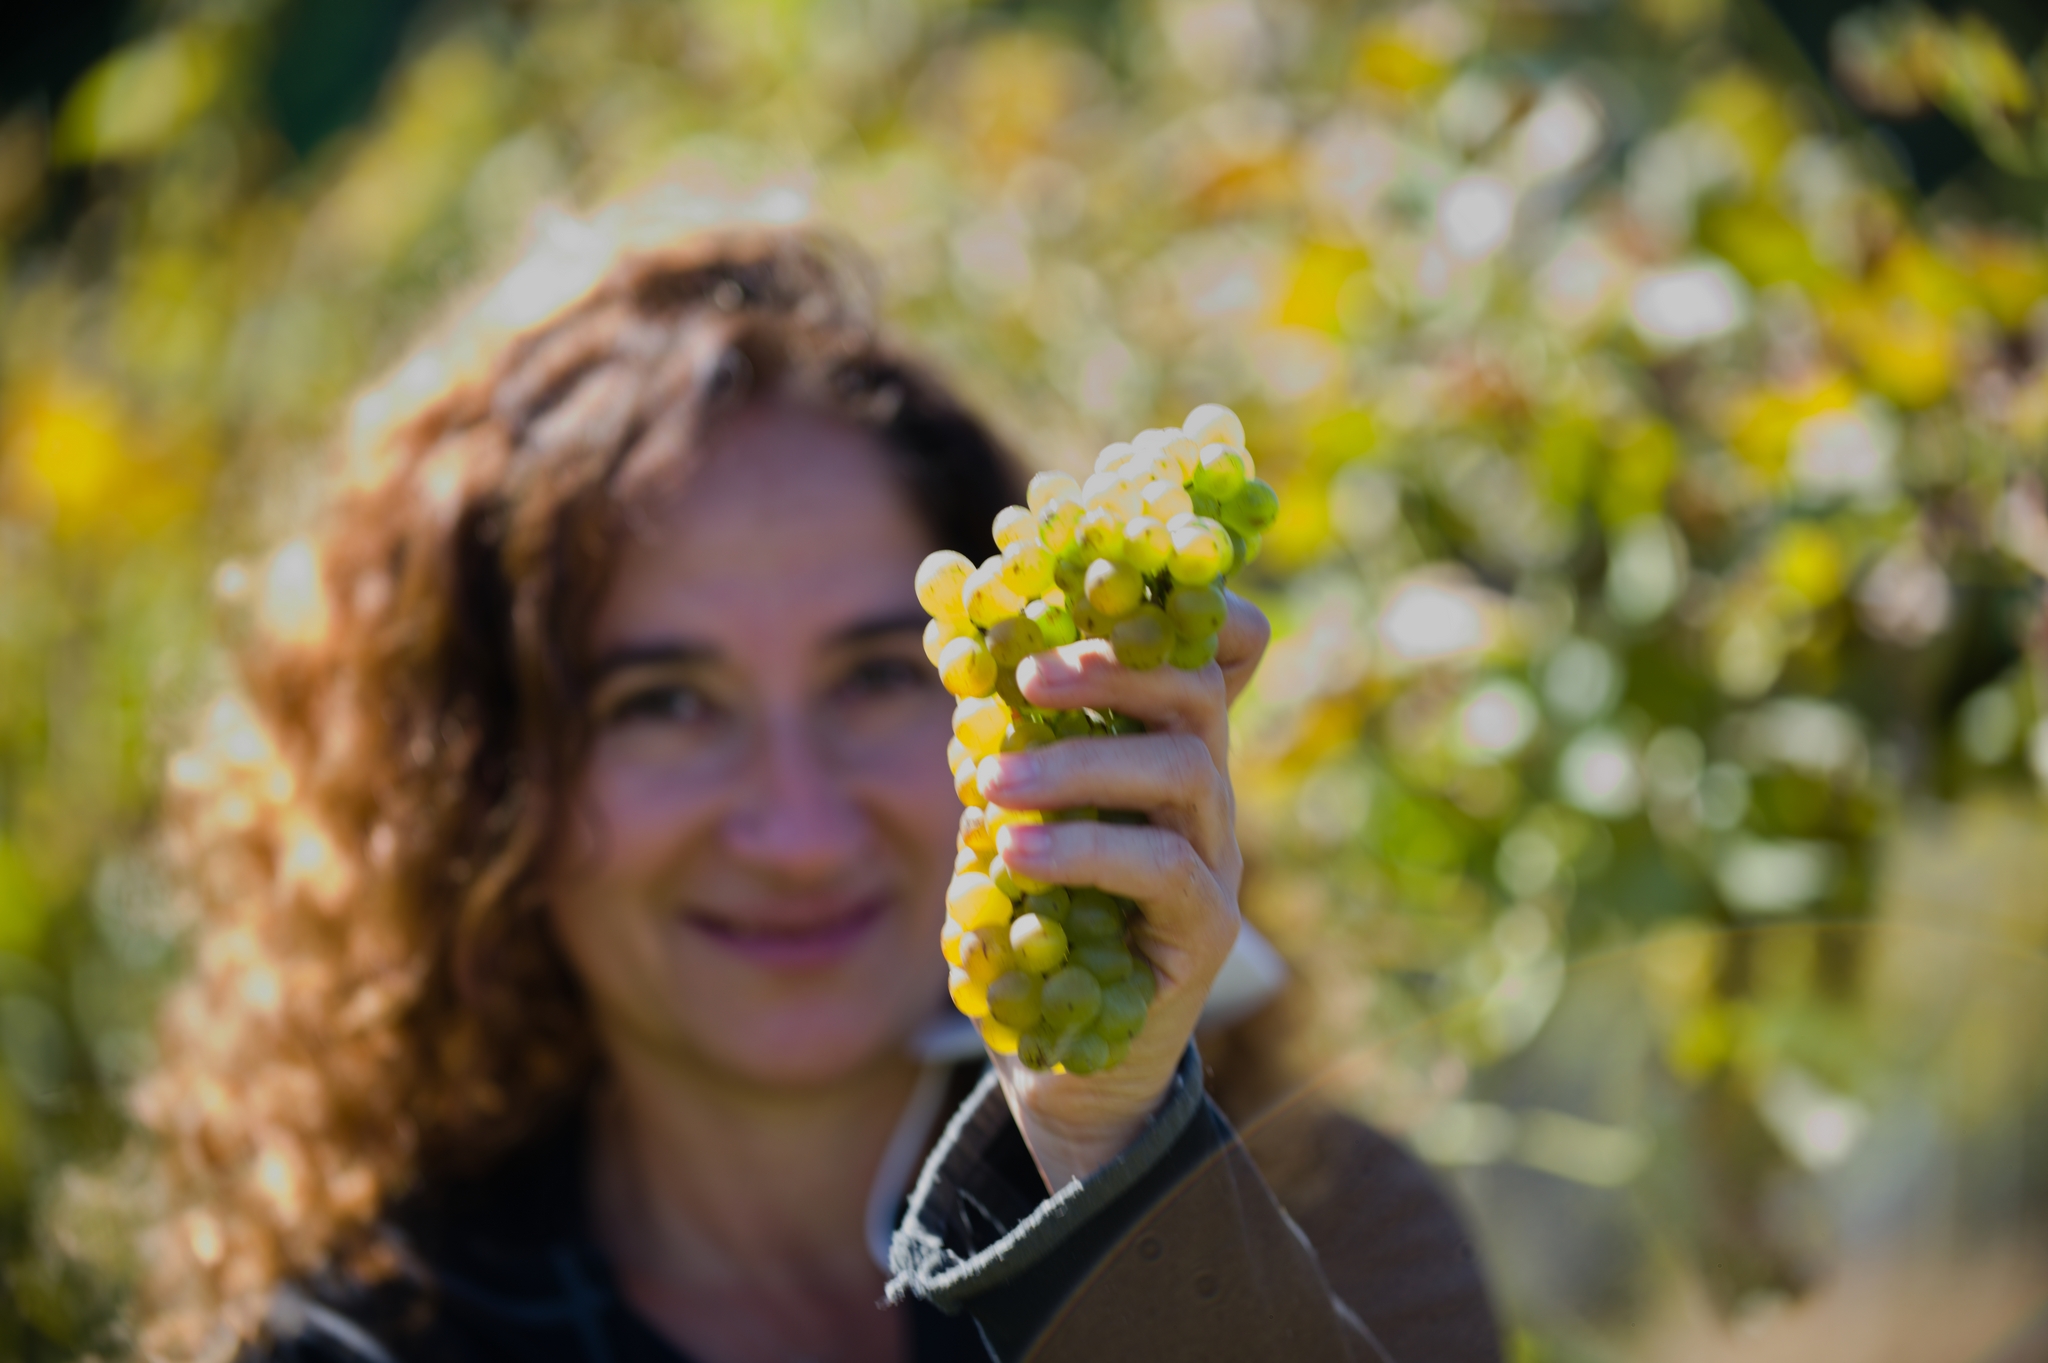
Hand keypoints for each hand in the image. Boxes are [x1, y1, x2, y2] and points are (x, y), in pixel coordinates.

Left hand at [973, 591, 1270, 1189]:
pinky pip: (1165, 869)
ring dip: (1081, 763)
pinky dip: (1084, 849)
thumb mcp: (1002, 814)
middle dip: (1113, 664)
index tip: (1105, 579)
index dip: (1188, 600)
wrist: (1058, 1058)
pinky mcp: (1205, 933)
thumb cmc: (1031, 921)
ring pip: (1184, 771)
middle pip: (1197, 690)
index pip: (1219, 650)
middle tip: (1028, 675)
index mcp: (1161, 745)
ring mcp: (1213, 859)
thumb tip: (952, 639)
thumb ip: (995, 738)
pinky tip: (1012, 853)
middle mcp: (1203, 791)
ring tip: (991, 785)